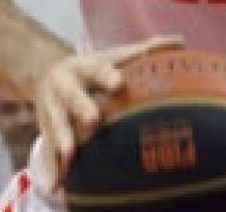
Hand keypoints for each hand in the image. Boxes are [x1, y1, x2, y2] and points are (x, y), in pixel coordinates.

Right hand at [35, 35, 182, 189]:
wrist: (44, 75)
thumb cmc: (93, 68)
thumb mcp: (113, 56)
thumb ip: (145, 50)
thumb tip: (181, 42)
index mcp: (84, 67)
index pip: (98, 70)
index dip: (107, 76)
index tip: (118, 83)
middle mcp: (64, 87)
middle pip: (73, 98)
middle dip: (81, 107)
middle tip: (93, 119)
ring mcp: (53, 110)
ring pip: (57, 125)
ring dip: (62, 139)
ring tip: (69, 153)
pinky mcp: (46, 130)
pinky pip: (48, 149)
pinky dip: (51, 166)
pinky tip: (54, 185)